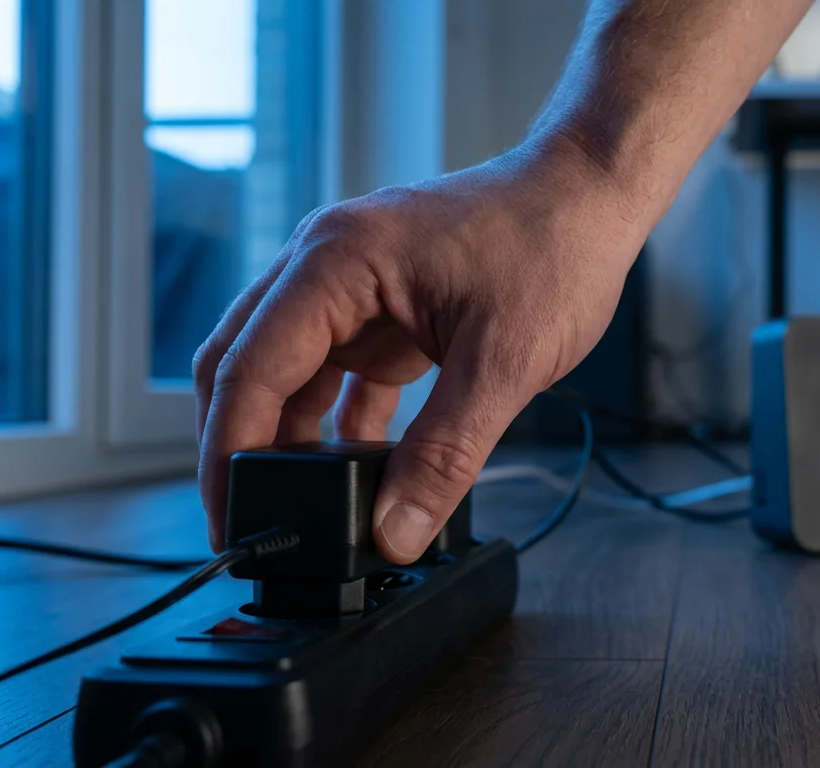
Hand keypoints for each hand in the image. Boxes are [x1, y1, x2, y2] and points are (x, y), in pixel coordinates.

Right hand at [193, 133, 647, 562]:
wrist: (592, 195)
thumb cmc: (554, 244)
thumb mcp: (503, 361)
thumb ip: (445, 453)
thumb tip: (396, 531)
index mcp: (335, 261)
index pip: (248, 369)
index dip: (227, 454)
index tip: (231, 521)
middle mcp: (327, 265)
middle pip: (245, 365)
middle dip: (239, 447)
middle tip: (251, 523)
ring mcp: (353, 285)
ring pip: (288, 371)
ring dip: (289, 437)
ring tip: (305, 509)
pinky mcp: (385, 305)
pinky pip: (338, 371)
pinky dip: (339, 422)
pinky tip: (359, 469)